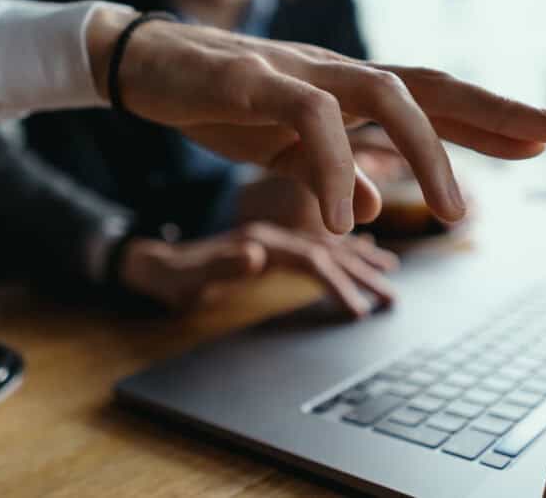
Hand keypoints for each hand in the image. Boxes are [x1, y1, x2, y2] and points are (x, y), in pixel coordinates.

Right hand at [87, 7, 545, 234]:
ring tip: (451, 215)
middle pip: (431, 83)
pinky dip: (334, 168)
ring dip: (426, 154)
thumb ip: (329, 174)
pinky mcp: (254, 78)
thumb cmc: (219, 102)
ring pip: (385, 94)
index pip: (433, 98)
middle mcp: (336, 73)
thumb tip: (376, 204)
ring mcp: (299, 71)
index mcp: (346, 91)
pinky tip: (345, 219)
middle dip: (497, 110)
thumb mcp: (282, 152)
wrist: (146, 65)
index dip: (492, 116)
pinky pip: (308, 119)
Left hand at [118, 223, 398, 316]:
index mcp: (259, 239)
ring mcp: (275, 238)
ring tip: (391, 274)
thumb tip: (257, 253)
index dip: (338, 282)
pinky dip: (344, 248)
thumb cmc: (171, 277)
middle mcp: (272, 234)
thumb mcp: (187, 277)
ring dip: (360, 260)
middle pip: (328, 249)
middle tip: (392, 298)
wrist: (153, 264)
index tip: (359, 310)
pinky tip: (365, 250)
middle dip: (362, 273)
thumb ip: (220, 264)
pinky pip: (318, 243)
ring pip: (328, 246)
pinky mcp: (274, 244)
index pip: (310, 257)